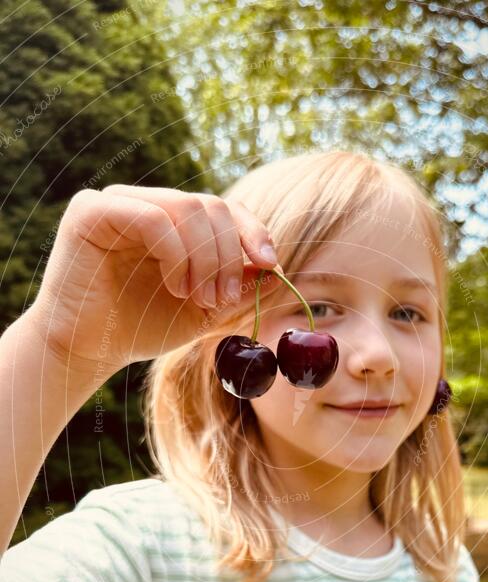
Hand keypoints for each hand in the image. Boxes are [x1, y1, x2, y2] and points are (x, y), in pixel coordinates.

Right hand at [26, 185, 283, 375]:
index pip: (222, 207)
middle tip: (224, 298)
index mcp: (172, 221)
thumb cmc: (140, 329)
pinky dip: (176, 255)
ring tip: (198, 298)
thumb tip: (280, 275)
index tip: (269, 264)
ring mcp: (117, 202)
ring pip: (186, 208)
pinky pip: (152, 218)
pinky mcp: (90, 212)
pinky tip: (175, 287)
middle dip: (228, 255)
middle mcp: (145, 203)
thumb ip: (238, 292)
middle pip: (210, 205)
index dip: (251, 231)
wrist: (86, 351)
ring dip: (206, 259)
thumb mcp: (202, 311)